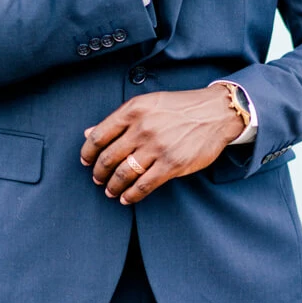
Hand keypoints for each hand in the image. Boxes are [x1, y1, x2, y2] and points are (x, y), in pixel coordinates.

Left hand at [80, 88, 243, 203]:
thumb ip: (118, 119)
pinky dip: (131, 195)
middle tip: (98, 179)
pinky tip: (127, 198)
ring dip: (113, 186)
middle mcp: (142, 128)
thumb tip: (88, 133)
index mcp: (133, 110)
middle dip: (99, 173)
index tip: (86, 162)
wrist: (216, 113)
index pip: (99, 136)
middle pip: (109, 158)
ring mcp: (157, 147)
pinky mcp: (172, 164)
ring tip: (111, 191)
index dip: (87, 153)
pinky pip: (144, 185)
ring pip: (124, 174)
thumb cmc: (181, 108)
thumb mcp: (148, 104)